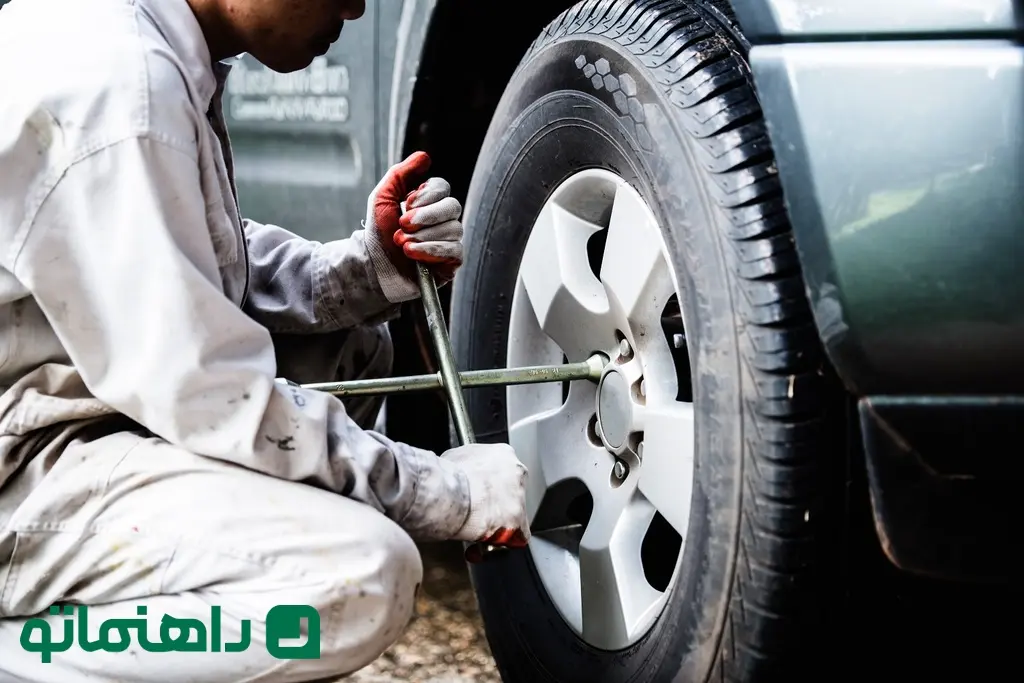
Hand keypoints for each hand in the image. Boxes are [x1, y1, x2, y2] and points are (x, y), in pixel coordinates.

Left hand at [363, 151, 463, 302]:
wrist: (373, 266)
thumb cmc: (378, 234)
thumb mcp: (382, 197)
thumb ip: (401, 173)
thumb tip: (424, 156)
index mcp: (429, 202)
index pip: (443, 187)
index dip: (426, 195)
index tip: (405, 205)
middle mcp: (443, 220)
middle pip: (453, 206)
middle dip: (425, 216)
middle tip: (402, 225)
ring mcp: (449, 240)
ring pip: (453, 229)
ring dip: (423, 236)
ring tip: (402, 244)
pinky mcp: (451, 262)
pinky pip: (455, 251)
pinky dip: (431, 250)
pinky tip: (413, 253)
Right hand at [442, 443, 530, 547]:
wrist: (449, 493)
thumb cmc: (450, 475)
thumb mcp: (456, 458)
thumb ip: (467, 464)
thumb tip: (461, 471)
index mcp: (503, 453)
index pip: (504, 471)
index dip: (491, 484)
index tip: (482, 491)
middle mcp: (517, 472)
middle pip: (513, 490)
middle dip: (498, 502)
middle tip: (480, 509)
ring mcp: (519, 496)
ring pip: (515, 512)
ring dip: (500, 521)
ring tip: (480, 526)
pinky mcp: (517, 519)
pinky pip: (518, 534)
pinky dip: (506, 540)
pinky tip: (491, 541)